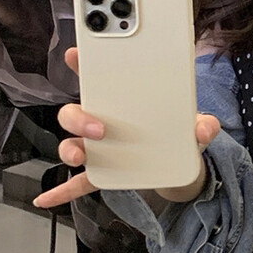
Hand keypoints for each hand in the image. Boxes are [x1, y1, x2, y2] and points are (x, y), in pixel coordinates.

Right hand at [32, 48, 220, 208]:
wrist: (179, 168)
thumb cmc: (177, 135)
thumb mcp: (194, 128)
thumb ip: (202, 125)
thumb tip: (205, 128)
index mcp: (122, 102)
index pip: (98, 78)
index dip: (84, 64)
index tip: (77, 54)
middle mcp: (102, 122)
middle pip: (75, 112)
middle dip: (80, 116)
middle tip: (100, 127)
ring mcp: (98, 149)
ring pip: (72, 144)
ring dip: (70, 148)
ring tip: (79, 157)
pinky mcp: (101, 174)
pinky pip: (77, 182)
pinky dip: (61, 190)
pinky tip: (46, 199)